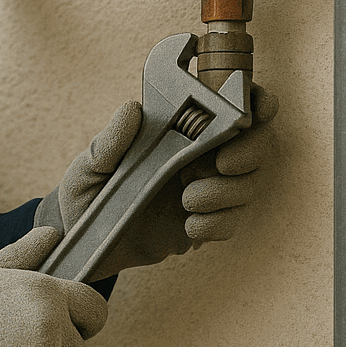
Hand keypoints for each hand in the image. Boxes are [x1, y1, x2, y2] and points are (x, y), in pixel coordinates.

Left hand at [35, 84, 278, 277]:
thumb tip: (132, 108)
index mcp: (178, 131)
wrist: (86, 244)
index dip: (255, 103)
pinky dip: (217, 224)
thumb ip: (110, 142)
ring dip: (227, 192)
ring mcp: (206, 191)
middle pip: (256, 145)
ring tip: (188, 200)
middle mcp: (200, 157)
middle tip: (221, 164)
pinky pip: (231, 222)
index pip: (230, 107)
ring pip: (249, 184)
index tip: (259, 109)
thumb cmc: (87, 194)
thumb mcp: (90, 166)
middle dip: (249, 152)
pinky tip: (189, 226)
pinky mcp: (204, 224)